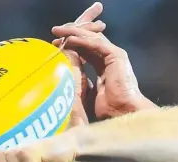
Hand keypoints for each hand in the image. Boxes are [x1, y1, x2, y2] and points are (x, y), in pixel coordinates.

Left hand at [57, 3, 106, 126]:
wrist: (123, 114)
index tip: (55, 45)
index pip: (86, 50)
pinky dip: (81, 39)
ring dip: (73, 32)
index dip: (71, 45)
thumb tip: (65, 65)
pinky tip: (68, 38)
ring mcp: (114, 56)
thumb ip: (78, 77)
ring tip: (57, 30)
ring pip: (91, 38)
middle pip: (89, 39)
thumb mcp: (86, 92)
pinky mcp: (116, 55)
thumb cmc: (107, 110)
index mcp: (105, 67)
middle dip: (71, 34)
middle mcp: (110, 58)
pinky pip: (95, 43)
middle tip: (54, 32)